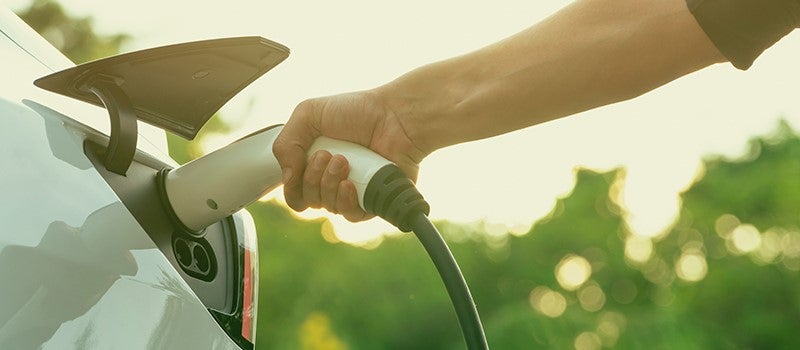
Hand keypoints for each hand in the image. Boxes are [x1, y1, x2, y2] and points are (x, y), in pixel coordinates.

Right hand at [273, 89, 426, 221]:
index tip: (301, 161)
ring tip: (344, 161)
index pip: (293, 191)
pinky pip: (352, 216)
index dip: (292, 185)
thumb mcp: (308, 114)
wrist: (395, 116)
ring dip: (329, 185)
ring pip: (328, 208)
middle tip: (329, 154)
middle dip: (313, 178)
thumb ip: (285, 143)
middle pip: (307, 201)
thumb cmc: (357, 111)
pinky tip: (350, 184)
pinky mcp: (373, 200)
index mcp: (314, 163)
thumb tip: (287, 179)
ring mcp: (353, 191)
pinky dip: (346, 202)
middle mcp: (331, 180)